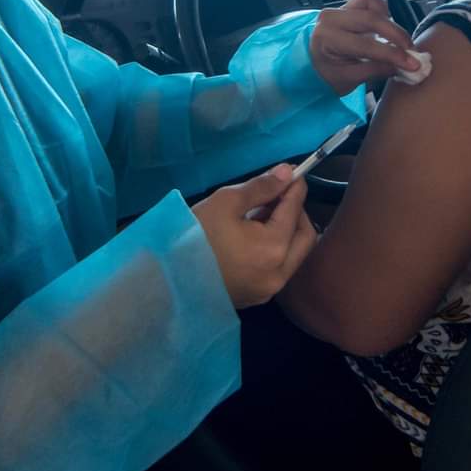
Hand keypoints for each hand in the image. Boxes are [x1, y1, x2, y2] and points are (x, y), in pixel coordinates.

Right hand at [192, 166, 316, 309]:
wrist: (165, 280)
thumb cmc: (193, 236)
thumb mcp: (225, 202)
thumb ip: (261, 187)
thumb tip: (286, 172)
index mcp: (274, 247)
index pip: (295, 209)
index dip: (295, 187)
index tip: (292, 173)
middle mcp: (279, 273)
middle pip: (305, 237)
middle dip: (296, 212)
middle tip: (277, 196)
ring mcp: (268, 290)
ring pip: (293, 255)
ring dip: (285, 232)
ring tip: (260, 216)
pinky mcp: (256, 298)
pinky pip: (277, 269)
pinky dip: (274, 250)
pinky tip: (252, 238)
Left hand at [309, 0, 421, 92]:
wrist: (313, 64)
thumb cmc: (328, 73)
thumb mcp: (349, 79)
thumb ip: (376, 70)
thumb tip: (405, 67)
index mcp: (327, 37)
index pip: (365, 44)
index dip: (392, 54)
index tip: (412, 64)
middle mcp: (332, 17)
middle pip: (372, 18)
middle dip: (397, 35)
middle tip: (413, 52)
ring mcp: (341, 8)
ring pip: (373, 1)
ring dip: (389, 20)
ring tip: (395, 41)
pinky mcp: (350, 4)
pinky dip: (383, 12)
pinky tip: (384, 30)